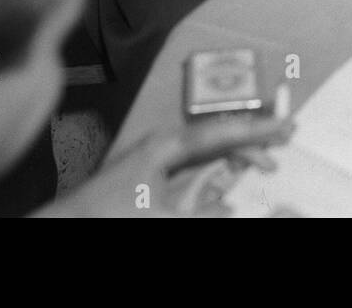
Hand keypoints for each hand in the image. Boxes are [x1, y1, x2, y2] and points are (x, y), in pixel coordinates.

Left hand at [36, 118, 292, 217]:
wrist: (63, 226)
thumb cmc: (111, 217)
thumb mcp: (164, 219)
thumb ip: (205, 215)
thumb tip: (234, 209)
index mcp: (169, 144)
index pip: (223, 131)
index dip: (258, 131)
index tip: (288, 126)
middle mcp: (163, 143)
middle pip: (218, 134)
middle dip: (252, 138)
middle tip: (286, 138)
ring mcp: (153, 158)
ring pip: (207, 150)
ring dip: (236, 156)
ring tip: (265, 163)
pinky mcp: (146, 175)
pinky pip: (192, 165)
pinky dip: (216, 169)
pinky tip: (229, 179)